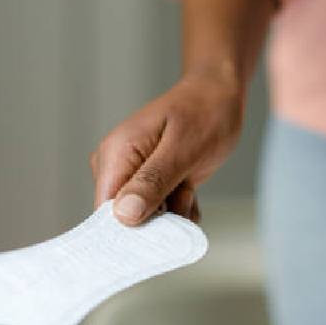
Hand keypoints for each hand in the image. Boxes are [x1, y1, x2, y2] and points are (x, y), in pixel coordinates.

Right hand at [90, 69, 244, 225]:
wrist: (219, 95)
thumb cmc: (205, 113)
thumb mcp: (183, 150)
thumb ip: (152, 182)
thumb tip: (124, 215)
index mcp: (116, 154)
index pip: (106, 211)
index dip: (130, 229)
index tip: (161, 226)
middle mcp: (117, 167)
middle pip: (127, 219)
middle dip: (160, 219)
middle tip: (183, 192)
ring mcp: (132, 175)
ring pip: (148, 218)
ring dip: (174, 213)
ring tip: (188, 186)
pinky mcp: (149, 182)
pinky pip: (161, 212)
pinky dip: (179, 208)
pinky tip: (189, 189)